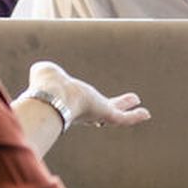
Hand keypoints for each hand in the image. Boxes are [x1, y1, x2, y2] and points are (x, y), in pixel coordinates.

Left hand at [29, 61, 149, 129]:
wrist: (53, 97)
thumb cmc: (44, 86)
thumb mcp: (45, 74)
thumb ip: (45, 72)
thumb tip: (40, 69)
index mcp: (71, 103)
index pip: (83, 107)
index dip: (90, 107)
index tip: (94, 111)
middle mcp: (84, 112)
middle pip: (102, 113)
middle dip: (113, 109)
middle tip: (120, 108)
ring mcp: (96, 114)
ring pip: (115, 115)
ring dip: (128, 112)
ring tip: (144, 113)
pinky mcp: (105, 114)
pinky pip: (123, 118)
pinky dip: (134, 117)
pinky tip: (146, 114)